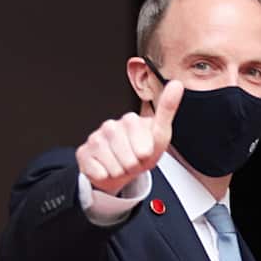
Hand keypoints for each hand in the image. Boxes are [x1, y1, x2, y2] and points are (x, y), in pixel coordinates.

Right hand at [75, 80, 182, 194]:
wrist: (119, 168)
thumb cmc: (141, 152)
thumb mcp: (160, 134)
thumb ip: (168, 110)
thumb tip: (176, 83)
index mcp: (130, 120)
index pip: (144, 149)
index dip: (146, 156)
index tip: (145, 152)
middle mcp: (110, 126)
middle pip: (129, 160)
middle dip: (134, 166)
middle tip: (132, 160)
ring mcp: (95, 139)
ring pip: (115, 168)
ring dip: (120, 171)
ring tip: (121, 164)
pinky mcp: (83, 153)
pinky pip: (99, 173)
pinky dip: (106, 176)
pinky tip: (106, 167)